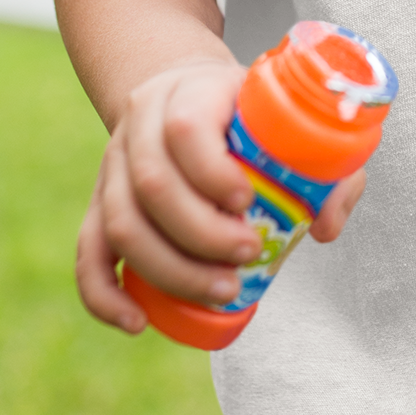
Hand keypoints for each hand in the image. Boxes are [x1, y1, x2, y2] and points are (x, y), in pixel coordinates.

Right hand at [75, 57, 367, 332]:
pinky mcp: (99, 203)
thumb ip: (327, 166)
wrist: (188, 94)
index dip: (213, 172)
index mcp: (189, 92)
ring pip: (120, 222)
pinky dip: (105, 294)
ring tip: (222, 289)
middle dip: (201, 233)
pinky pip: (88, 253)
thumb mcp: (290, 119)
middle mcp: (141, 126)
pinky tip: (137, 322)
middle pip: (151, 184)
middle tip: (248, 255)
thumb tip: (322, 227)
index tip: (249, 201)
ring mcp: (113, 165)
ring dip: (170, 268)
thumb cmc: (249, 115)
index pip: (186, 128)